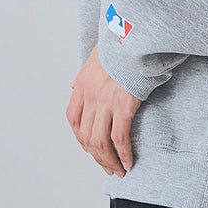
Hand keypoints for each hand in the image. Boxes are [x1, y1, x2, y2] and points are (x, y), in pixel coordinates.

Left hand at [66, 44, 141, 176]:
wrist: (135, 37)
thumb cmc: (120, 44)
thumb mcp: (94, 56)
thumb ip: (83, 74)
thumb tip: (72, 85)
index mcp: (82, 84)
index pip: (73, 119)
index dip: (80, 138)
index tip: (90, 148)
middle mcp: (90, 96)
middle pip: (86, 136)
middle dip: (96, 156)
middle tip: (107, 167)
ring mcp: (105, 102)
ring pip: (100, 142)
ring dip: (108, 160)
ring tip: (118, 170)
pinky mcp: (123, 106)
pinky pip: (119, 138)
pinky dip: (123, 153)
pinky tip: (129, 162)